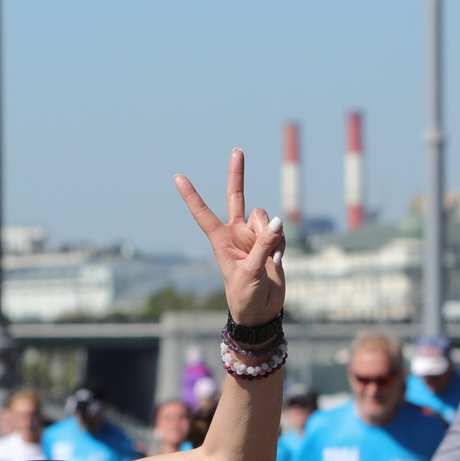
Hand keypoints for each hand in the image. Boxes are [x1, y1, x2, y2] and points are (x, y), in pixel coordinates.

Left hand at [174, 150, 285, 324]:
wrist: (261, 310)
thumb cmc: (245, 295)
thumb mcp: (251, 271)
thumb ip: (264, 244)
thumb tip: (278, 219)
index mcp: (220, 240)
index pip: (203, 213)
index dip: (191, 195)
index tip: (178, 177)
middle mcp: (236, 232)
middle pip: (236, 196)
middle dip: (237, 173)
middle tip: (237, 151)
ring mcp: (253, 235)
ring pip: (264, 215)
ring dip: (271, 233)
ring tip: (271, 258)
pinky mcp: (270, 240)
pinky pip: (279, 229)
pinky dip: (281, 243)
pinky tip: (278, 261)